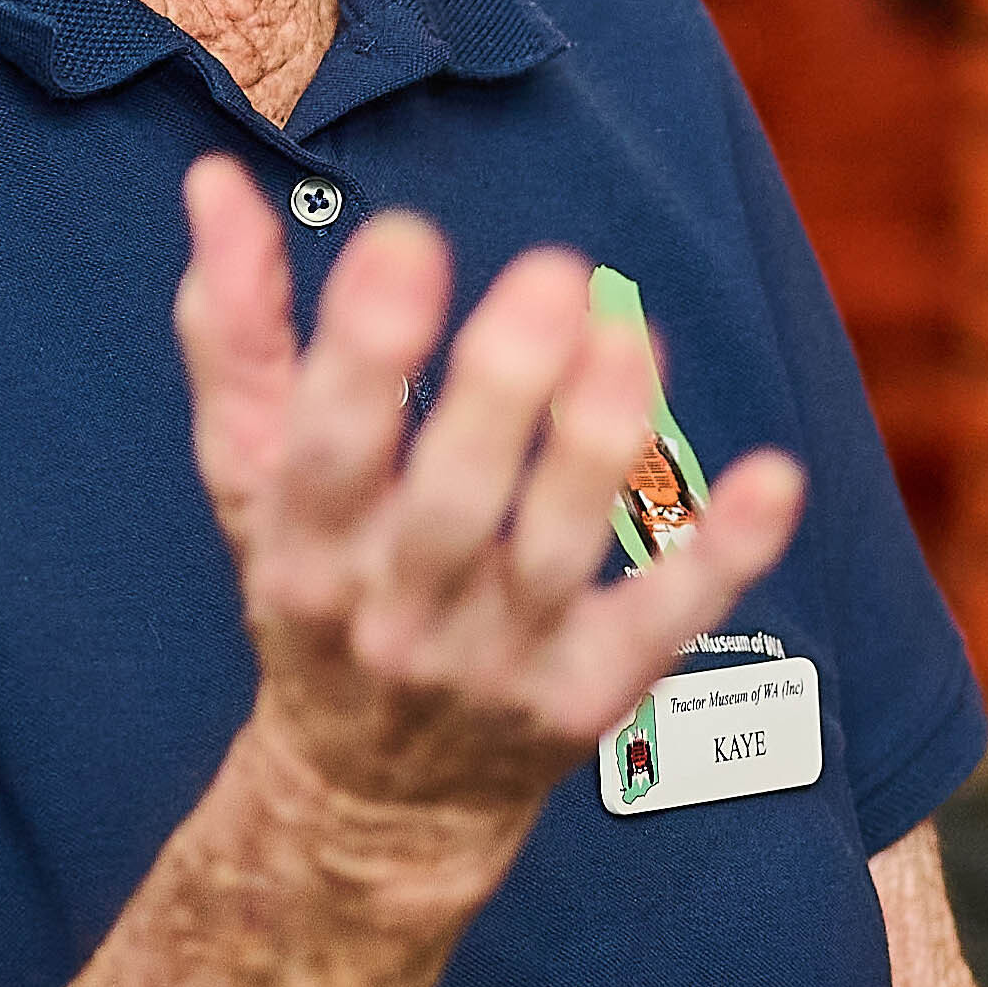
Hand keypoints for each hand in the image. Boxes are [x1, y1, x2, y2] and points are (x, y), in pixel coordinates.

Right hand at [173, 156, 802, 837]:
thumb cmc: (319, 599)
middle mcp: (393, 614)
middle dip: (498, 391)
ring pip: (551, 556)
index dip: (362, 350)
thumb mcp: (250, 481)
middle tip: (553, 273)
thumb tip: (216, 184)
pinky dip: (719, 559)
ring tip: (633, 332)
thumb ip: (236, 333)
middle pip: (447, 507)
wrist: (373, 802)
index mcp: (301, 550)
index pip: (323, 451)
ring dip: (595, 445)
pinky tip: (771, 480)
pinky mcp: (586, 699)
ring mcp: (494, 664)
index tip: (408, 241)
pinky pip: (659, 626)